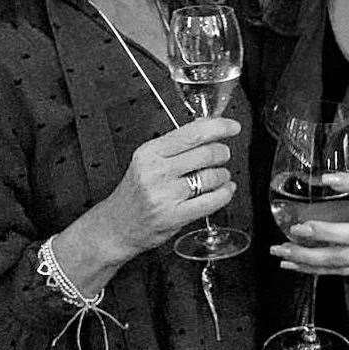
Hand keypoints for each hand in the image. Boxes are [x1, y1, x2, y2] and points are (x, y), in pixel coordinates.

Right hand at [55, 118, 239, 291]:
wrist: (116, 226)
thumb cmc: (135, 192)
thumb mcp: (148, 160)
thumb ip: (177, 143)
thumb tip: (207, 124)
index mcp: (150, 152)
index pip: (192, 133)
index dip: (218, 127)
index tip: (232, 127)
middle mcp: (156, 171)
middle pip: (206, 153)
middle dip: (222, 152)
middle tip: (223, 154)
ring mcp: (165, 195)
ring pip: (212, 176)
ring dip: (223, 174)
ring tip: (219, 176)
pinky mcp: (175, 215)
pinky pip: (212, 200)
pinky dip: (225, 193)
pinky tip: (224, 190)